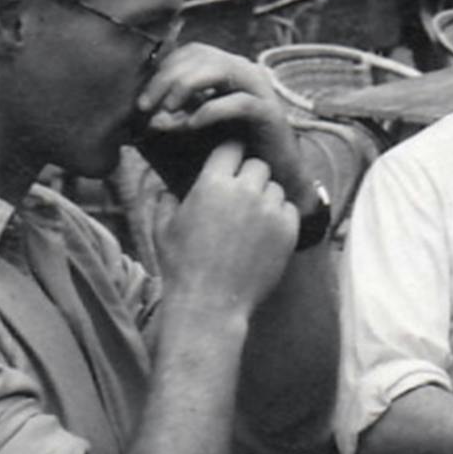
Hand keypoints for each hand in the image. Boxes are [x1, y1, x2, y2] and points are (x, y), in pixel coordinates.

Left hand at [136, 46, 315, 212]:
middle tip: (145, 108)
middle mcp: (244, 72)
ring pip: (219, 69)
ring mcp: (259, 90)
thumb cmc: (230, 155)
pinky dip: (210, 111)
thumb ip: (170, 116)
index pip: (189, 52)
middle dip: (165, 79)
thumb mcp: (193, 131)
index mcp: (226, 70)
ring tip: (165, 113)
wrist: (273, 181)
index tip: (141, 100)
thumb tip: (139, 111)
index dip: (160, 70)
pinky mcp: (271, 114)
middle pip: (200, 56)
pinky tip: (191, 126)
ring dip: (185, 88)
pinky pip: (239, 102)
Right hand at [160, 140, 299, 318]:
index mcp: (212, 184)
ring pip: (275, 187)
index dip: (230, 154)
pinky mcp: (288, 230)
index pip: (231, 148)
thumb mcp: (162, 230)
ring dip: (265, 197)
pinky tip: (264, 234)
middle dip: (249, 177)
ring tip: (251, 219)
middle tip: (240, 196)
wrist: (210, 305)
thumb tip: (168, 190)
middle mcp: (244, 191)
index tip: (230, 163)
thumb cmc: (182, 268)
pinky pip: (289, 210)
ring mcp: (269, 210)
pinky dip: (280, 217)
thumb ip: (165, 202)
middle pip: (258, 165)